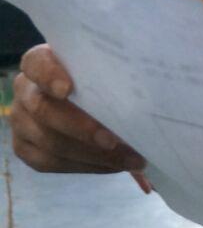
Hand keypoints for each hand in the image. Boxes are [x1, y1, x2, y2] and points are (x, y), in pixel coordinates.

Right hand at [10, 44, 144, 174]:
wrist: (92, 94)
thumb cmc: (105, 74)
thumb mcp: (109, 65)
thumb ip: (118, 71)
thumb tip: (156, 88)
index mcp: (41, 61)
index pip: (36, 63)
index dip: (49, 75)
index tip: (68, 89)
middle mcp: (25, 90)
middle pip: (43, 110)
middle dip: (82, 129)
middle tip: (115, 141)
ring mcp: (21, 121)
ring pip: (48, 142)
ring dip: (91, 155)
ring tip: (128, 159)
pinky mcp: (25, 148)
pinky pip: (49, 163)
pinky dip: (85, 166)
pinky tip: (113, 165)